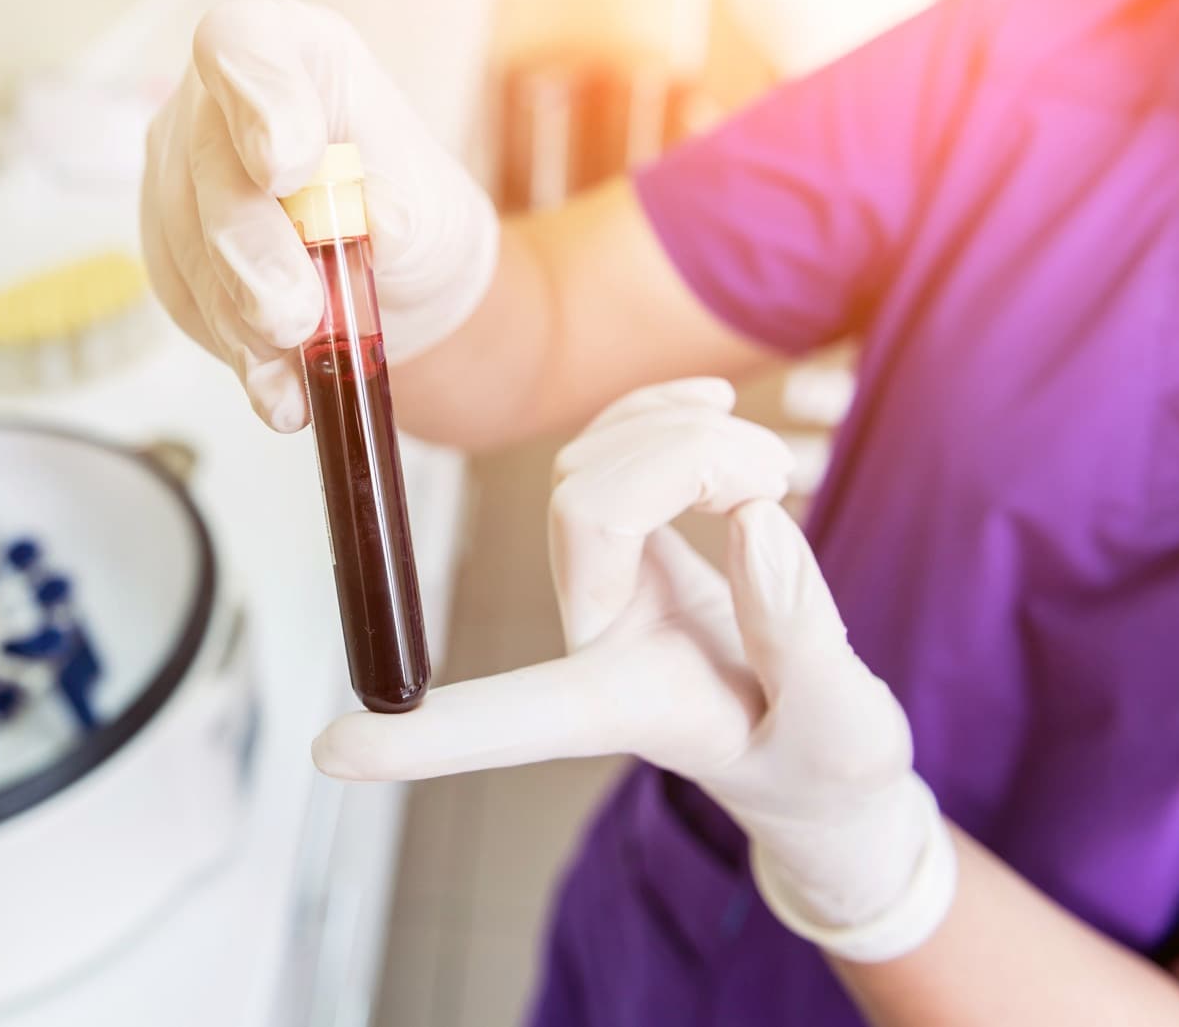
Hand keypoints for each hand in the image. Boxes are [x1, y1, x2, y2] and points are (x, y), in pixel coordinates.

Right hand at [140, 0, 498, 430]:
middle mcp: (218, 106)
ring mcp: (182, 178)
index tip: (288, 163)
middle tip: (295, 313)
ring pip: (188, 244)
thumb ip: (405, 208)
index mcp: (294, 55)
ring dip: (244, 314)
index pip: (242, 44)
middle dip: (249, 249)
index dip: (257, 99)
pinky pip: (189, 303)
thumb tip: (383, 219)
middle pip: (206, 164)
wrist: (393, 289)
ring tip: (303, 362)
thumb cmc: (411, 218)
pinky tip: (282, 389)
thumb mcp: (436, 211)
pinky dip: (241, 355)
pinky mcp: (171, 253)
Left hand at [313, 378, 955, 960]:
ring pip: (586, 464)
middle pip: (581, 504)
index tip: (332, 753)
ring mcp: (602, 582)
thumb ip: (802, 639)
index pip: (514, 717)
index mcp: (626, 709)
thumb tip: (758, 527)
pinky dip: (661, 416)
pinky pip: (604, 447)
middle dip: (685, 463)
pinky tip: (714, 411)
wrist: (825, 754)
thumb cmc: (828, 767)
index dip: (429, 738)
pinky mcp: (627, 538)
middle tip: (776, 483)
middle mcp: (592, 638)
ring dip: (682, 435)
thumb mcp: (846, 731)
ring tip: (771, 471)